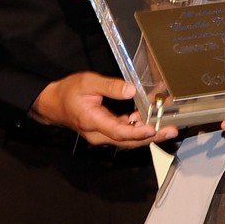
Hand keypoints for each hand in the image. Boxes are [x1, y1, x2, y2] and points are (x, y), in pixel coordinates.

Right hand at [31, 70, 177, 147]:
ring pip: (128, 139)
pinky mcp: (106, 131)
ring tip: (167, 127)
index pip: (118, 131)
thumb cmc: (69, 92)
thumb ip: (110, 86)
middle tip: (171, 131)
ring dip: (148, 134)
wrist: (53, 103)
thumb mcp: (88, 83)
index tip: (153, 128)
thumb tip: (131, 90)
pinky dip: (139, 128)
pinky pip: (124, 133)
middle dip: (151, 137)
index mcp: (93, 122)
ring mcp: (103, 135)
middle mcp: (99, 134)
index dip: (137, 132)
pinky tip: (152, 120)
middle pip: (128, 140)